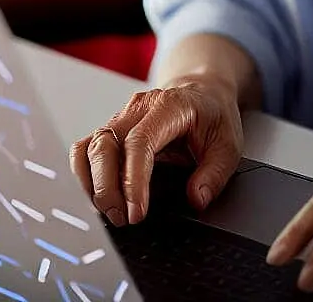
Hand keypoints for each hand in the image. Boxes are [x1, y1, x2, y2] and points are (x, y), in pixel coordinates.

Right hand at [69, 76, 244, 226]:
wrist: (202, 94)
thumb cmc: (212, 116)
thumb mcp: (228, 145)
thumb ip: (215, 174)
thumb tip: (197, 199)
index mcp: (168, 107)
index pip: (139, 142)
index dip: (133, 181)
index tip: (136, 211)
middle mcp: (138, 109)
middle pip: (106, 145)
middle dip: (107, 188)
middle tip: (121, 218)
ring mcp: (120, 118)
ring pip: (89, 147)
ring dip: (92, 184)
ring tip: (109, 212)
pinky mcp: (111, 130)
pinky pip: (85, 150)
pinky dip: (84, 175)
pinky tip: (97, 196)